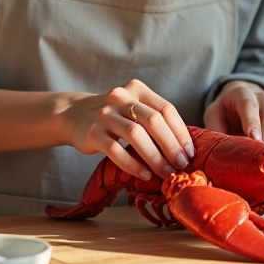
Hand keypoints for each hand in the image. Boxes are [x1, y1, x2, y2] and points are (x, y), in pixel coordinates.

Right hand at [60, 79, 195, 181]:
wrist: (73, 114)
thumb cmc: (113, 116)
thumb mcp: (132, 107)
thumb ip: (154, 118)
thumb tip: (184, 147)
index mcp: (137, 89)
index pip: (165, 109)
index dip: (181, 132)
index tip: (190, 152)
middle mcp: (120, 97)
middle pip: (153, 121)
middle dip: (171, 145)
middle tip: (181, 164)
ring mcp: (104, 114)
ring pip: (136, 135)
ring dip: (155, 157)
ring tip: (166, 172)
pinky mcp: (92, 133)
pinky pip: (116, 150)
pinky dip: (133, 164)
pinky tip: (144, 174)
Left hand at [203, 80, 263, 156]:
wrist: (238, 101)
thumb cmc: (224, 111)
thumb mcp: (214, 116)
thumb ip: (217, 131)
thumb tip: (221, 153)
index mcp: (242, 93)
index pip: (249, 105)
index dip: (252, 121)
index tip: (253, 138)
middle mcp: (263, 99)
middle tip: (263, 157)